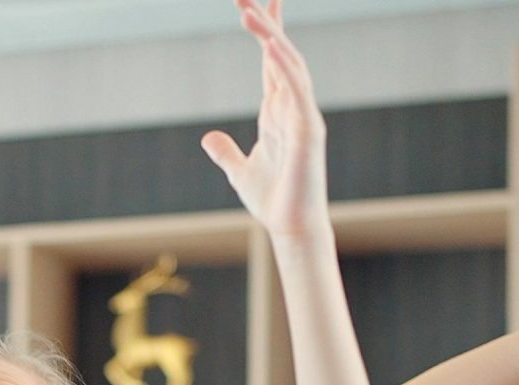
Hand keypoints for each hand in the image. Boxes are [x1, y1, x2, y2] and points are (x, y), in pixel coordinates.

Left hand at [200, 0, 327, 238]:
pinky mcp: (309, 130)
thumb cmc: (273, 201)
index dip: (264, 30)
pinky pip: (297, 91)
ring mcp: (304, 115)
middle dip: (266, 22)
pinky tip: (268, 46)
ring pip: (288, 65)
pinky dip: (284, 67)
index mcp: (278, 110)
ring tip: (248, 11)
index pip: (271, 60)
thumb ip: (226, 153)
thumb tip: (209, 138)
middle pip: (280, 53)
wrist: (291, 228)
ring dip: (270, 36)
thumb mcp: (240, 172)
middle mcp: (294, 106)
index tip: (252, 4)